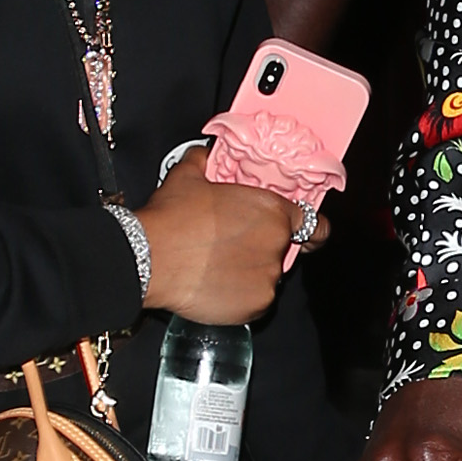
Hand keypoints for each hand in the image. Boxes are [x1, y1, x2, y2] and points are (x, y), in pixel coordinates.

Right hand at [135, 168, 312, 324]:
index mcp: (271, 211)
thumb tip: (204, 154)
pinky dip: (240, 297)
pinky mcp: (256, 306)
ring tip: (216, 267)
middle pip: (281, 250)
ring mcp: (268, 278)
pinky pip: (254, 302)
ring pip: (266, 277)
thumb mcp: (189, 176)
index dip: (306, 230)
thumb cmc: (171, 219)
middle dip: (261, 249)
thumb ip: (204, 161)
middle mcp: (276, 245)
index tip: (303, 236)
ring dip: (249, 273)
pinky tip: (214, 285)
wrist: (150, 259)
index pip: (312, 224)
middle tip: (230, 248)